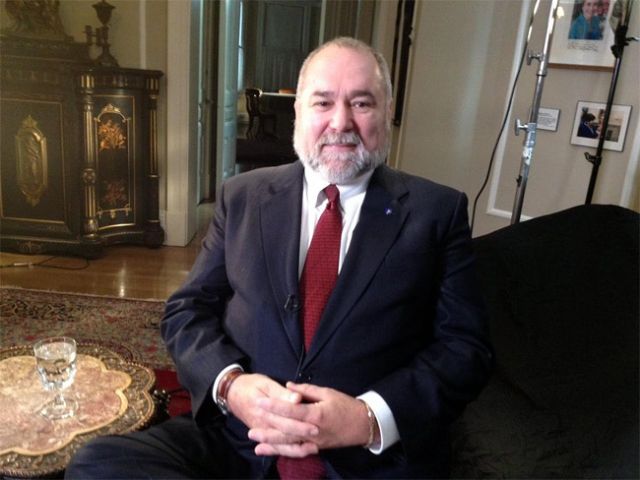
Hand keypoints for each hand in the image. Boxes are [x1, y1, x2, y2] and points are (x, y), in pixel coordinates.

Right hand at [227, 374, 320, 456]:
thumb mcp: (265, 383)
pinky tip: (300, 452)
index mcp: (264, 409)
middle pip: (285, 432)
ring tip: (313, 448)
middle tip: (318, 434)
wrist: (233, 393)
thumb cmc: (251, 385)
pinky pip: (276, 446)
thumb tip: (297, 398)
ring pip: (281, 443)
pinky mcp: (263, 434)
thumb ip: (281, 393)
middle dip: (302, 434)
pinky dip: (287, 451)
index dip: (300, 421)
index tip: (315, 423)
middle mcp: (263, 423)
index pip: (285, 418)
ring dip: (297, 448)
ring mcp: (262, 431)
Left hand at [248, 382, 370, 456]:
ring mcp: (314, 442)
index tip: (259, 401)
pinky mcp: (315, 448)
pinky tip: (270, 450)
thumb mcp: (328, 392)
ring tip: (254, 438)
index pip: (290, 410)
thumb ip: (306, 390)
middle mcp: (313, 430)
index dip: (273, 406)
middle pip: (286, 428)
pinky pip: (296, 451)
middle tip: (251, 419)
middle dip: (267, 424)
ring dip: (270, 441)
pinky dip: (282, 451)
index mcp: (316, 414)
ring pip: (288, 443)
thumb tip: (288, 386)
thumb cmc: (346, 405)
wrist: (363, 425)